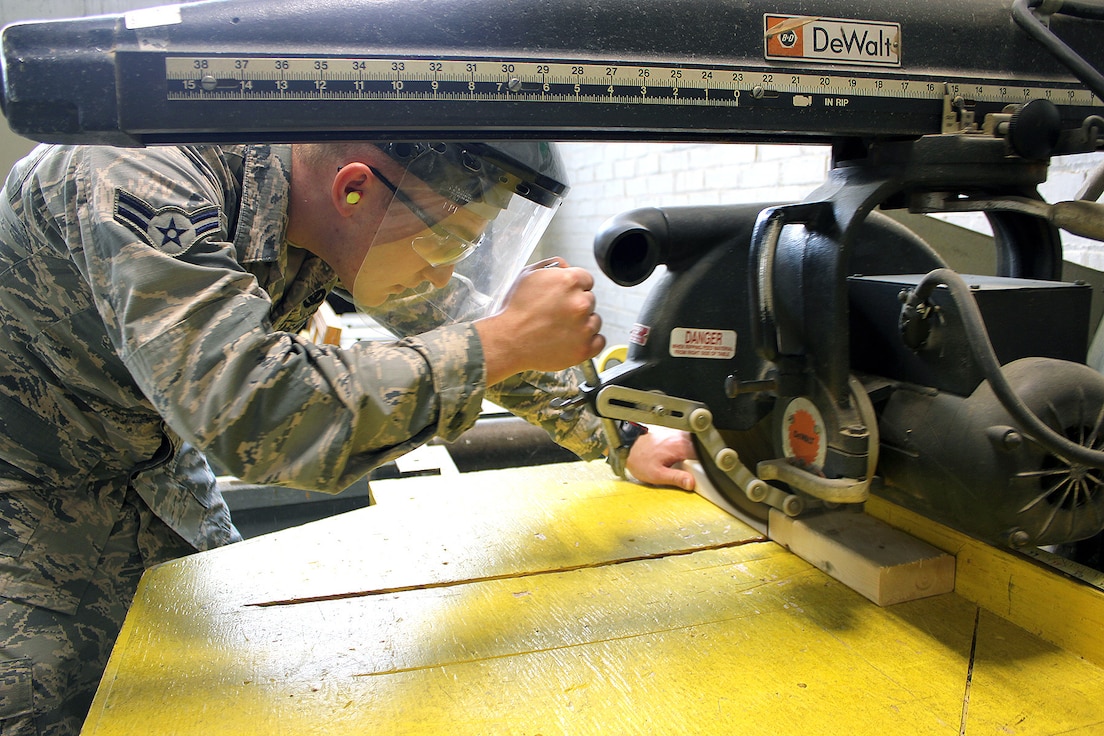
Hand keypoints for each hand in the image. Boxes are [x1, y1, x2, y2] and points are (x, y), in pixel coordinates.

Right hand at [476, 257, 605, 384]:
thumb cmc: (514, 309)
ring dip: (582, 324)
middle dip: (576, 305)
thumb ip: (552, 265)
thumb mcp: (527, 275)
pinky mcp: (584, 349)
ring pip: (595, 321)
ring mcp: (585, 327)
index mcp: (570, 281)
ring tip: (559, 329)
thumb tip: (566, 266)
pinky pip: (599, 341)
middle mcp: (581, 303)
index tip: (563, 297)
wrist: (507, 341)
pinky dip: (589, 341)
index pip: (586, 280)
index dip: (573, 288)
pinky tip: (572, 340)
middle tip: (556, 314)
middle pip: (590, 300)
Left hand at [625, 427, 697, 490]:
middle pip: (701, 450)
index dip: (706, 466)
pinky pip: (688, 444)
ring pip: (695, 446)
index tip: (704, 475)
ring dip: (695, 456)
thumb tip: (691, 483)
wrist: (628, 448)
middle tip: (694, 473)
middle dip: (700, 462)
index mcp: (680, 447)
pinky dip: (688, 452)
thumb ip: (676, 478)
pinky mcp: (674, 436)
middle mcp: (680, 438)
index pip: (703, 455)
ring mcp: (678, 435)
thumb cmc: (640, 460)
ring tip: (687, 466)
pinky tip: (681, 459)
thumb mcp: (657, 475)